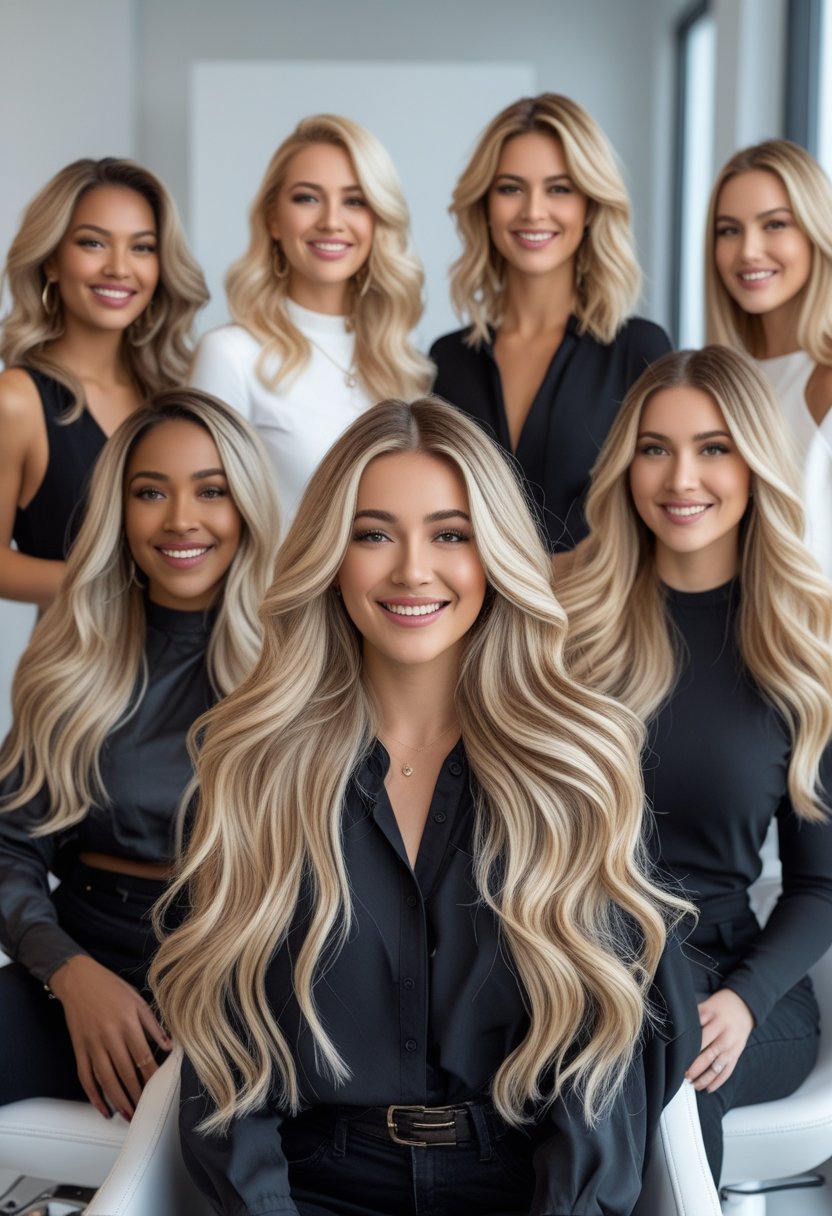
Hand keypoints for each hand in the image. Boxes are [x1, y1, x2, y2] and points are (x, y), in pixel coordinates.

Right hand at [47, 954, 171, 1119]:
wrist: (78, 980)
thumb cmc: (110, 987)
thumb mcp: (137, 999)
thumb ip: (153, 1024)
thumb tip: (169, 1046)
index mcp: (127, 1024)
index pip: (143, 1057)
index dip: (152, 1076)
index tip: (159, 1089)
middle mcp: (110, 1037)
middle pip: (125, 1073)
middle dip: (137, 1094)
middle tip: (146, 1110)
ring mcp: (92, 1045)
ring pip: (106, 1079)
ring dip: (118, 1100)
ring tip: (128, 1115)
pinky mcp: (79, 1049)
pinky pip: (86, 1077)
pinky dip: (94, 1096)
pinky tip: (103, 1108)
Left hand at [685, 988, 754, 1092]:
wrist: (744, 1007)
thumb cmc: (720, 1007)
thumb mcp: (706, 1006)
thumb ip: (694, 1017)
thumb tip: (676, 1028)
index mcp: (715, 1020)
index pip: (700, 1038)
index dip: (689, 1050)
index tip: (678, 1059)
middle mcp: (725, 1035)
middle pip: (708, 1055)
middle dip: (695, 1067)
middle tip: (684, 1075)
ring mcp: (732, 1047)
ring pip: (718, 1067)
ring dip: (705, 1078)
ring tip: (693, 1084)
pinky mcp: (737, 1055)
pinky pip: (727, 1072)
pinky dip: (718, 1082)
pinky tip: (708, 1088)